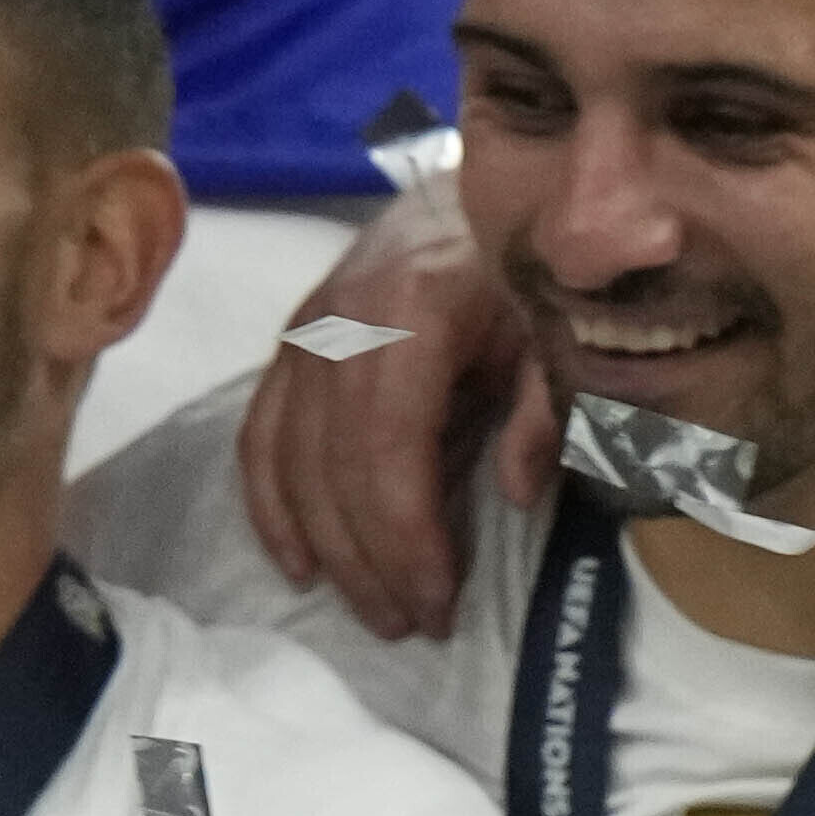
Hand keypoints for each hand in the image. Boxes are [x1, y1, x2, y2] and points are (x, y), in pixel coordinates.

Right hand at [224, 177, 523, 642]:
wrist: (470, 190)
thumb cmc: (524, 270)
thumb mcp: (556, 330)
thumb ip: (544, 408)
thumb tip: (515, 493)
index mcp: (409, 310)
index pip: (386, 448)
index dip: (405, 538)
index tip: (438, 603)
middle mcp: (338, 321)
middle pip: (332, 466)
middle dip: (368, 559)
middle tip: (409, 625)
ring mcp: (302, 331)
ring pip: (288, 459)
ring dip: (323, 546)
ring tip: (367, 607)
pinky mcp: (286, 344)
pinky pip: (258, 436)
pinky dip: (270, 505)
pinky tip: (297, 562)